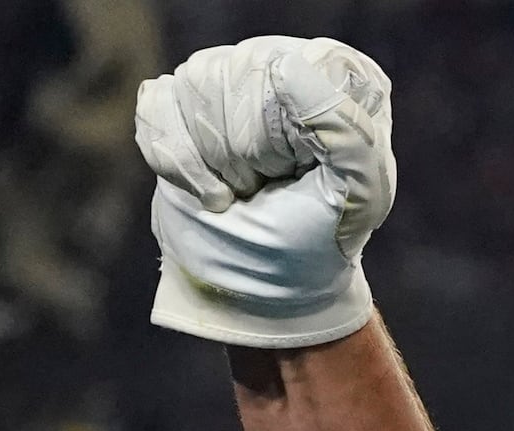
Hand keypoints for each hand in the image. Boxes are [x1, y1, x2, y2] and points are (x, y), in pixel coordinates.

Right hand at [133, 36, 395, 348]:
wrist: (264, 281)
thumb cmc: (319, 240)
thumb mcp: (357, 196)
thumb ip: (348, 133)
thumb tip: (289, 67)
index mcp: (338, 79)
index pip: (283, 74)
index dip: (274, 138)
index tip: (291, 176)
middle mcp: (284, 66)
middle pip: (230, 77)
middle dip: (238, 155)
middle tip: (263, 189)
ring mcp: (229, 77)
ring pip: (191, 87)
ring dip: (206, 159)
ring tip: (238, 190)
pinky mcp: (182, 100)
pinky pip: (156, 103)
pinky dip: (171, 157)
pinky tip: (204, 186)